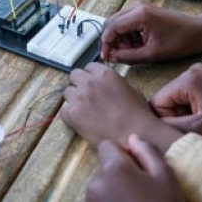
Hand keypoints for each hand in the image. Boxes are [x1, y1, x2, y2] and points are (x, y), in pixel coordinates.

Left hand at [61, 62, 181, 151]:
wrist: (133, 135)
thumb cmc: (137, 114)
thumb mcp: (132, 89)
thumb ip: (115, 81)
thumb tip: (107, 83)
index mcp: (105, 74)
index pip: (89, 67)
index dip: (91, 76)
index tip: (94, 84)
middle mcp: (89, 82)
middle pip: (74, 75)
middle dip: (79, 84)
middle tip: (86, 96)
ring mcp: (79, 98)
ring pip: (67, 92)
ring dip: (74, 99)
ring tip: (84, 110)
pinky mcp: (72, 114)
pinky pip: (63, 110)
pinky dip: (70, 115)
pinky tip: (80, 121)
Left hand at [85, 135, 183, 201]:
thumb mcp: (165, 176)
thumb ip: (148, 151)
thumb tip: (133, 138)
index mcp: (113, 168)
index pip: (107, 146)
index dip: (123, 153)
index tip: (138, 167)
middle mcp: (95, 183)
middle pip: (104, 167)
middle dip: (119, 173)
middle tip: (141, 190)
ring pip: (100, 186)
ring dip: (113, 190)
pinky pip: (98, 201)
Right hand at [100, 2, 201, 63]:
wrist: (198, 32)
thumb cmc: (180, 42)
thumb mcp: (152, 54)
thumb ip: (128, 56)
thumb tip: (112, 58)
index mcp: (139, 15)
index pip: (110, 28)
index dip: (105, 44)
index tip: (107, 57)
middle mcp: (137, 7)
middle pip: (111, 23)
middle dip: (113, 41)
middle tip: (121, 56)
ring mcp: (140, 7)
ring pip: (118, 23)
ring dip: (121, 39)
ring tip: (134, 51)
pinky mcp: (144, 10)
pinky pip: (127, 22)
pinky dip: (128, 35)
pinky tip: (139, 44)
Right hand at [150, 62, 201, 142]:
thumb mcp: (198, 128)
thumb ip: (170, 125)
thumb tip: (152, 124)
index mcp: (187, 79)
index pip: (158, 101)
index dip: (166, 118)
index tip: (184, 127)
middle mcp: (192, 68)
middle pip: (168, 95)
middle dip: (176, 112)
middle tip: (196, 123)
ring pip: (179, 92)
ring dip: (186, 107)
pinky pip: (192, 86)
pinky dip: (196, 99)